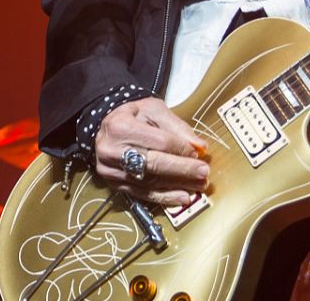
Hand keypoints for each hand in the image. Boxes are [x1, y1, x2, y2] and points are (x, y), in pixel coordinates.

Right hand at [94, 97, 209, 206]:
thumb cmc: (131, 117)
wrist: (106, 129)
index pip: (160, 142)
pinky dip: (165, 198)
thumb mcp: (152, 110)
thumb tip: (199, 146)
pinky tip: (181, 197)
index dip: (182, 149)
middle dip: (183, 170)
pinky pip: (143, 194)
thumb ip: (176, 126)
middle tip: (203, 173)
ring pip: (150, 182)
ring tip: (198, 186)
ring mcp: (112, 170)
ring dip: (178, 186)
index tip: (198, 153)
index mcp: (121, 126)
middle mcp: (112, 150)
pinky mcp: (115, 185)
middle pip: (155, 164)